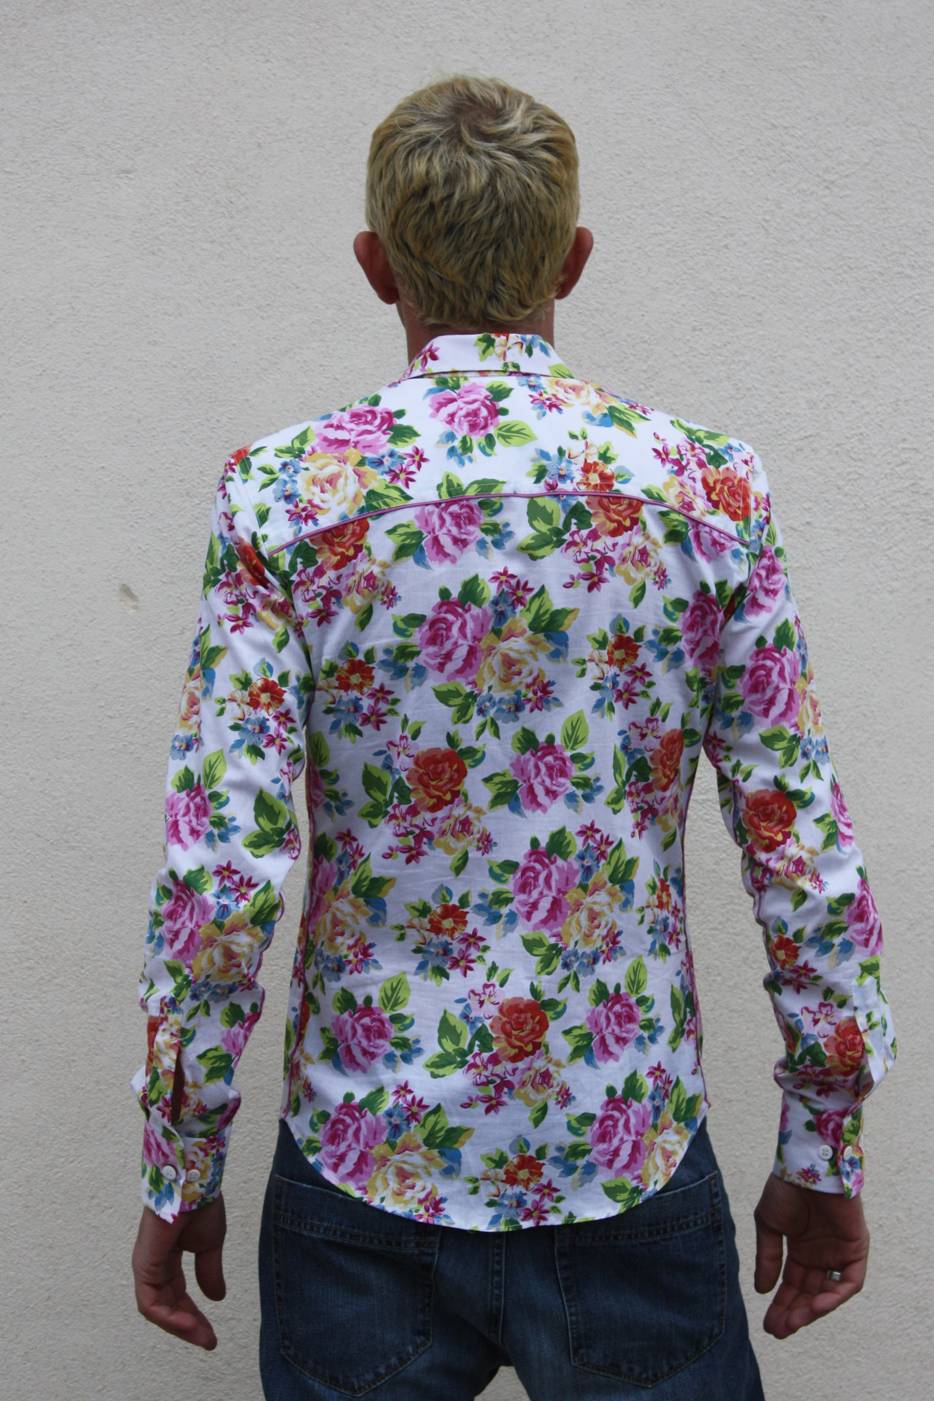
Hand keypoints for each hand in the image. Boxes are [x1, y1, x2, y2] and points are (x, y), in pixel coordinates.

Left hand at [132, 1193, 226, 1349]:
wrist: (194, 1183)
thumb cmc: (200, 1205)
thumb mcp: (209, 1245)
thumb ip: (209, 1271)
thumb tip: (216, 1298)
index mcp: (168, 1258)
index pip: (178, 1295)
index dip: (194, 1315)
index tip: (211, 1334)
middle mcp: (154, 1265)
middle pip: (167, 1305)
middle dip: (188, 1325)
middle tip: (209, 1341)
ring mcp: (146, 1266)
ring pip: (157, 1309)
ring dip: (179, 1326)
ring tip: (202, 1336)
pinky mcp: (143, 1266)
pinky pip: (150, 1303)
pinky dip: (169, 1317)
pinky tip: (189, 1322)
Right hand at [753, 1173, 868, 1337]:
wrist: (806, 1165)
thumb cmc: (785, 1189)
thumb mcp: (768, 1225)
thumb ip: (768, 1257)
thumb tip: (761, 1290)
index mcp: (800, 1249)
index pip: (792, 1285)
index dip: (781, 1305)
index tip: (768, 1324)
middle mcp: (820, 1254)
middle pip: (809, 1294)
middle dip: (794, 1313)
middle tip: (779, 1330)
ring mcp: (838, 1253)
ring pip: (828, 1293)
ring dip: (812, 1310)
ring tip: (794, 1322)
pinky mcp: (856, 1249)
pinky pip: (850, 1281)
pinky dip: (835, 1296)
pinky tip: (816, 1306)